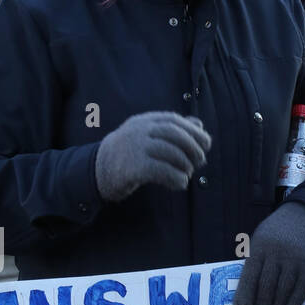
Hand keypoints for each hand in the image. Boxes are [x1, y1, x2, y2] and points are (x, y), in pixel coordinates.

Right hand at [95, 111, 210, 202]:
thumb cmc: (130, 155)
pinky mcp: (133, 167)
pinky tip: (180, 184)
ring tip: (187, 174)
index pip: (173, 120)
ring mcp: (135, 147)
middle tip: (200, 161)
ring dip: (185, 164)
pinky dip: (176, 178)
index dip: (194, 131)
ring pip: (170, 152)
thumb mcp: (149, 137)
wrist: (98, 170)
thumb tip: (199, 125)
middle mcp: (139, 131)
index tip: (206, 144)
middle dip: (193, 147)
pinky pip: (162, 171)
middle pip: (173, 133)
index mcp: (144, 122)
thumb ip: (173, 131)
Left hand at [234, 200, 304, 304]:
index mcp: (260, 246)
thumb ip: (255, 263)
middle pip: (267, 285)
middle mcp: (277, 252)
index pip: (251, 274)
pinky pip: (301, 289)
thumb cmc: (277, 232)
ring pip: (284, 289)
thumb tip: (248, 295)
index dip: (245, 294)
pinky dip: (294, 304)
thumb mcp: (260, 239)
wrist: (304, 215)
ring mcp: (296, 259)